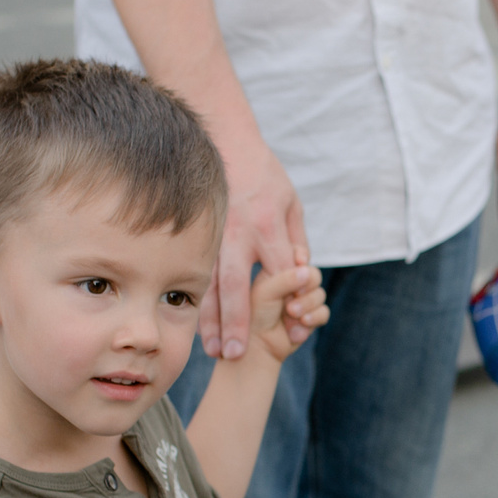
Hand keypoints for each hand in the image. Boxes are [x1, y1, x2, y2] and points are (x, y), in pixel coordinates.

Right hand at [205, 128, 308, 360]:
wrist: (226, 143)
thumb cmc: (264, 175)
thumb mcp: (291, 202)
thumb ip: (296, 240)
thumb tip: (300, 274)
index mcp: (266, 225)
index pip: (279, 270)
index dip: (289, 297)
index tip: (294, 321)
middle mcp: (238, 235)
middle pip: (237, 284)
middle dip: (237, 320)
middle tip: (237, 353)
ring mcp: (214, 238)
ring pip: (210, 286)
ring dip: (211, 320)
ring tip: (214, 351)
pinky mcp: (199, 239)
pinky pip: (197, 276)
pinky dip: (197, 304)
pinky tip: (198, 327)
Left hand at [240, 259, 329, 362]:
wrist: (257, 347)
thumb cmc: (255, 316)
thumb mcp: (266, 292)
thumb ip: (286, 279)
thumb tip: (307, 270)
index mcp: (278, 270)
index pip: (298, 256)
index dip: (301, 258)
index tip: (299, 261)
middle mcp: (292, 284)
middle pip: (314, 275)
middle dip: (305, 289)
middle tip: (292, 300)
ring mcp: (303, 300)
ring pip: (321, 295)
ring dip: (307, 307)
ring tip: (291, 316)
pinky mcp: (311, 317)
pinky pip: (324, 313)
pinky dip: (312, 321)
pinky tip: (296, 331)